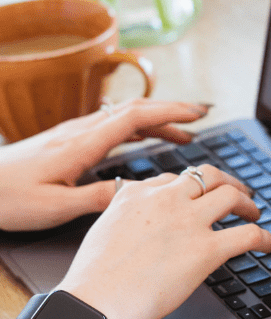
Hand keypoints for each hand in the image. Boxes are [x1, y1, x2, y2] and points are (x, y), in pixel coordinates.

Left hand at [0, 98, 211, 231]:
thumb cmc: (7, 199)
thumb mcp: (55, 208)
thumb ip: (99, 199)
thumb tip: (138, 194)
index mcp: (82, 145)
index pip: (135, 117)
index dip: (170, 112)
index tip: (198, 114)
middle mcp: (79, 133)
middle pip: (134, 110)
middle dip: (172, 110)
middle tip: (203, 115)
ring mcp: (72, 134)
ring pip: (123, 116)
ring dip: (157, 119)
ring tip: (184, 132)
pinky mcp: (66, 141)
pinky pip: (111, 126)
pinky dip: (137, 127)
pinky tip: (145, 138)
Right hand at [58, 165, 270, 318]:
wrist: (97, 303)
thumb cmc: (94, 280)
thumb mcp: (103, 230)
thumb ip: (125, 217)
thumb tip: (135, 220)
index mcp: (137, 194)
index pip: (173, 179)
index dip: (191, 188)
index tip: (198, 196)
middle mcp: (166, 200)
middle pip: (207, 175)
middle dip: (227, 181)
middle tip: (238, 193)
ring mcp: (189, 223)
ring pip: (231, 195)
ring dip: (248, 203)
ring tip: (254, 214)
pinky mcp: (207, 249)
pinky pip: (247, 235)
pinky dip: (264, 237)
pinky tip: (267, 244)